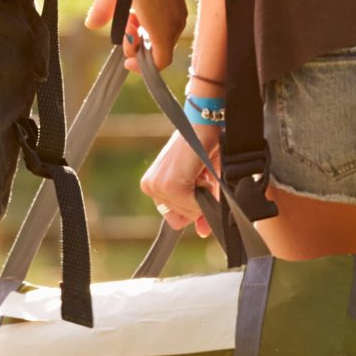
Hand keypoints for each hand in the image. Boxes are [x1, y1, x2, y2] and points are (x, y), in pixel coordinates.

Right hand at [83, 0, 186, 70]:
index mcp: (168, 5)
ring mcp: (172, 26)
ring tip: (127, 32)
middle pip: (157, 44)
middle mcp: (175, 17)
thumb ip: (105, 7)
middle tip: (126, 30)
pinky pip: (159, 61)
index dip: (140, 37)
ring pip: (157, 53)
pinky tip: (129, 62)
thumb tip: (91, 24)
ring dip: (136, 49)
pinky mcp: (164, 34)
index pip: (158, 32)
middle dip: (136, 43)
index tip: (128, 32)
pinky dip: (144, 66)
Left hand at [140, 121, 220, 235]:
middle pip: (181, 219)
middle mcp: (150, 187)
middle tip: (201, 174)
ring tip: (200, 169)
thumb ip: (200, 210)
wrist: (205, 122)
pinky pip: (193, 206)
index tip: (202, 188)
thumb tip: (203, 233)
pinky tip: (200, 170)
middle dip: (198, 201)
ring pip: (188, 213)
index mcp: (153, 186)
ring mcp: (157, 186)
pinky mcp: (170, 185)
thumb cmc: (204, 147)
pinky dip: (204, 191)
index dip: (192, 210)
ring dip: (202, 194)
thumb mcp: (202, 183)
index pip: (174, 219)